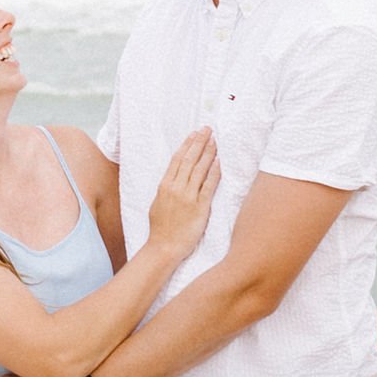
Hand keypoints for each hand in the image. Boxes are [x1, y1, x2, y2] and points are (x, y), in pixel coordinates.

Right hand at [143, 128, 219, 261]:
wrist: (164, 247)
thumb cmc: (161, 228)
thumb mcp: (157, 203)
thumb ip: (167, 189)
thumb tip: (174, 178)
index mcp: (164, 185)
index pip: (177, 159)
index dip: (187, 144)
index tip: (195, 133)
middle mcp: (176, 188)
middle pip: (189, 159)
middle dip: (199, 142)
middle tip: (208, 129)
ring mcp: (188, 197)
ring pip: (199, 169)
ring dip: (208, 153)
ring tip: (215, 141)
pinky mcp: (200, 207)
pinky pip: (209, 186)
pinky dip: (214, 172)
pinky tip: (219, 162)